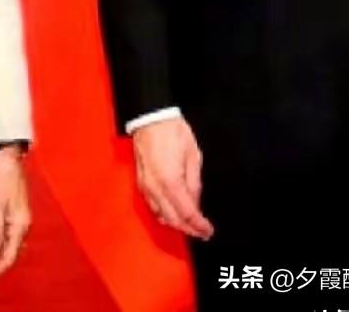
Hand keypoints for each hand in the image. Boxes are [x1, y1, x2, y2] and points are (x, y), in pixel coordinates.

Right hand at [132, 117, 213, 239]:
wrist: (151, 118)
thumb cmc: (172, 131)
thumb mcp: (193, 156)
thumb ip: (194, 183)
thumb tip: (196, 202)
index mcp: (170, 181)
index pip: (187, 213)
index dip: (199, 225)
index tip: (208, 230)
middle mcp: (155, 187)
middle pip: (173, 219)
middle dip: (188, 228)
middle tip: (202, 231)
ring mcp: (145, 186)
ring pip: (160, 215)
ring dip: (176, 223)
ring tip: (190, 223)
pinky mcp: (140, 182)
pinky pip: (152, 205)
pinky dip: (164, 213)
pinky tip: (173, 212)